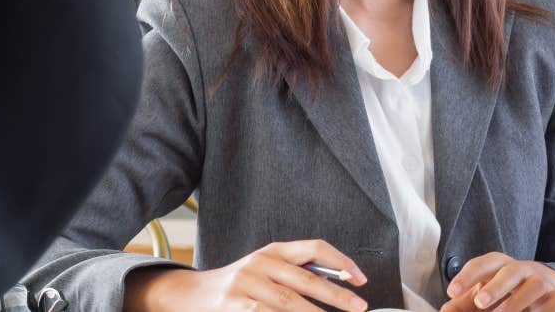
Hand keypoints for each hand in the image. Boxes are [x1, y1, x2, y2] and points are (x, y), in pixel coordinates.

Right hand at [123, 240, 368, 311]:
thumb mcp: (267, 270)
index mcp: (273, 251)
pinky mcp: (235, 305)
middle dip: (336, 296)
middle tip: (358, 307)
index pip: (314, 248)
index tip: (360, 280)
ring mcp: (246, 284)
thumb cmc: (239, 285)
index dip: (341, 262)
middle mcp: (260, 263)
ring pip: (289, 303)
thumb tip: (336, 284)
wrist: (194, 295)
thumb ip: (296, 273)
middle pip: (305, 279)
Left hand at [440, 253, 554, 311]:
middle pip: (510, 271)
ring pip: (535, 285)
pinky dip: (545, 310)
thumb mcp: (486, 296)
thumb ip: (464, 304)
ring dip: (517, 301)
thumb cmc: (510, 293)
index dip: (467, 276)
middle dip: (495, 287)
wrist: (550, 292)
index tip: (451, 291)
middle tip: (480, 303)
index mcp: (501, 265)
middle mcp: (523, 268)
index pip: (483, 264)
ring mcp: (544, 280)